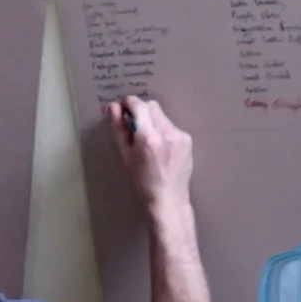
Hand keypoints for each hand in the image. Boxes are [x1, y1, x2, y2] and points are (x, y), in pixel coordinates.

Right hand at [107, 97, 192, 214]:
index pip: (139, 105)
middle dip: (141, 111)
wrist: (168, 199)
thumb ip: (119, 128)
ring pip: (162, 116)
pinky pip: (171, 126)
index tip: (122, 108)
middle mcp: (167, 133)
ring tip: (148, 142)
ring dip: (152, 121)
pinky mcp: (187, 140)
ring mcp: (180, 136)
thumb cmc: (142, 181)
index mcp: (149, 138)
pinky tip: (160, 148)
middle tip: (134, 126)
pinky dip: (163, 131)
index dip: (128, 102)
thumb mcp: (125, 155)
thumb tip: (113, 107)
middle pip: (152, 106)